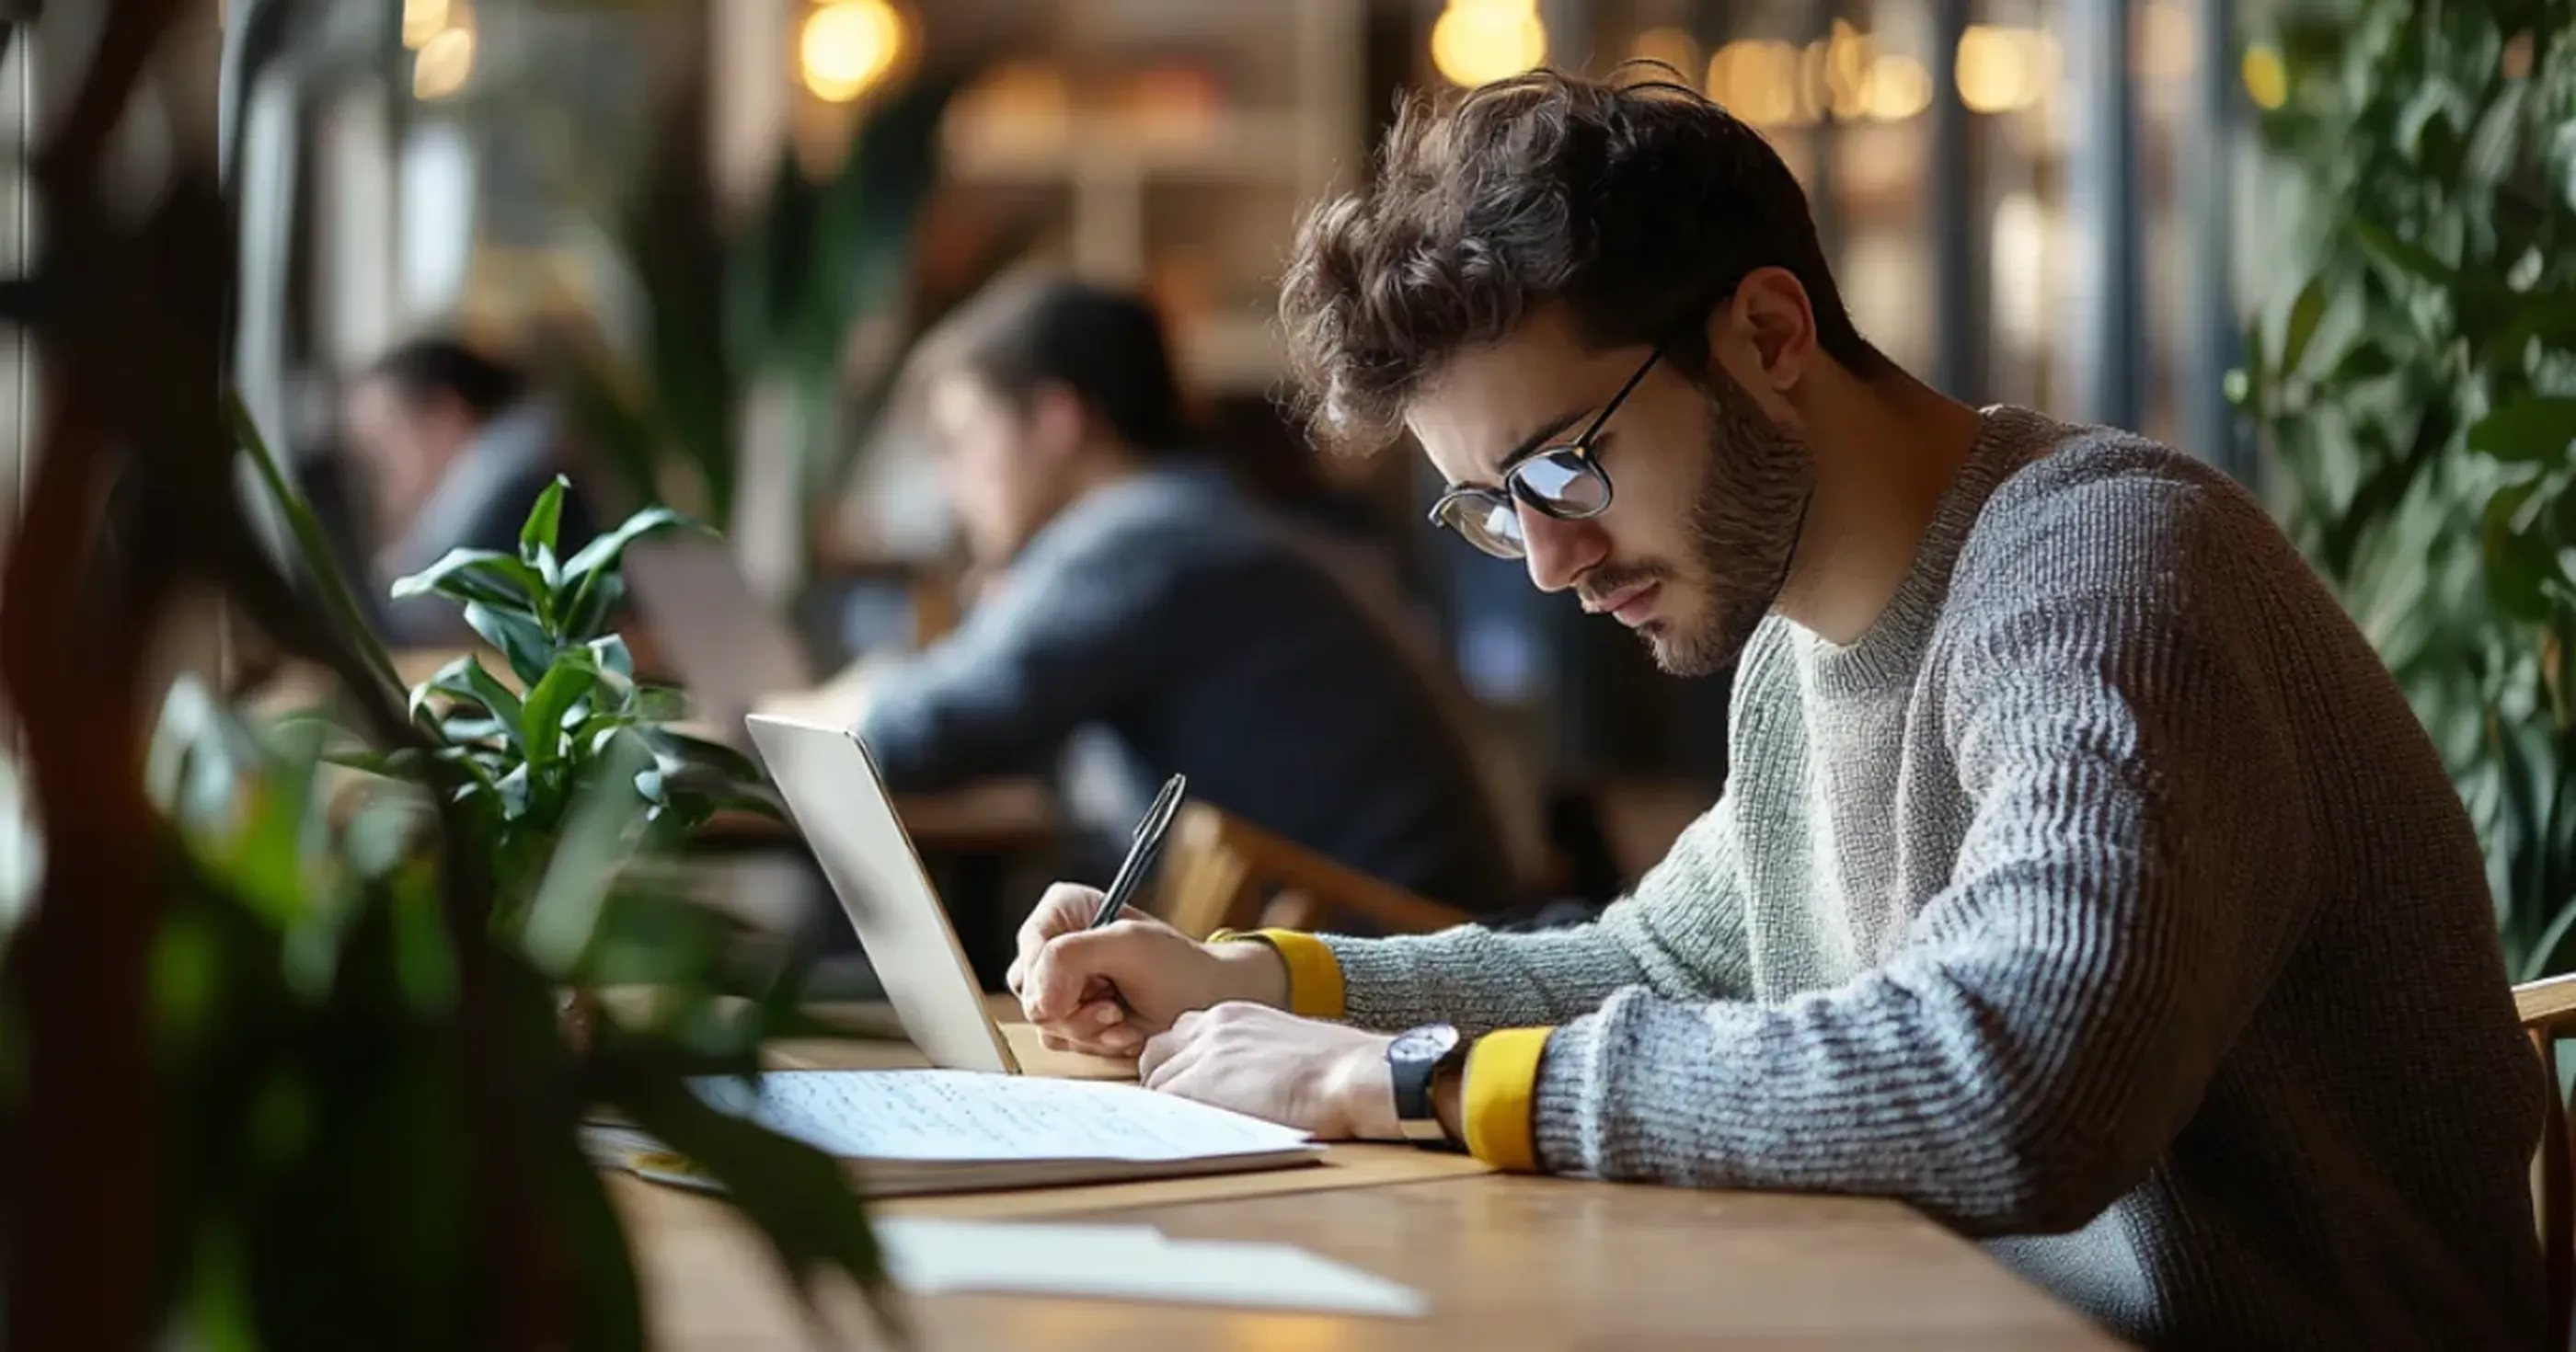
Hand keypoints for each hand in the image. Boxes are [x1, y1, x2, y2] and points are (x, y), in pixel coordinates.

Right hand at [1007, 882, 1287, 1055]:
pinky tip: (1124, 1031)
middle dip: (1077, 1011)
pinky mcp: (1070, 1017)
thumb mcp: (1128, 946)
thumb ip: (1070, 958)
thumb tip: (1036, 1002)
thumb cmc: (1178, 967)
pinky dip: (1097, 1042)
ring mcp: (1060, 985)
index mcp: (1064, 911)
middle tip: (1114, 1008)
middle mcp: (1054, 946)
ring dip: (1091, 1030)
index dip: (1052, 980)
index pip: (1032, 948)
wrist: (1206, 1003)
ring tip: (1125, 1018)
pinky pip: (1061, 1041)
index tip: (1090, 994)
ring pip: (1045, 1023)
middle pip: (1032, 993)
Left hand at [1139, 1002, 1398, 1139]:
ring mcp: (1202, 1056)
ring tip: (1192, 1130)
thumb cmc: (1337, 1071)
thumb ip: (1254, 1055)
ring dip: (1169, 1107)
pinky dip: (1170, 1124)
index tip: (1191, 1087)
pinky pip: (1162, 1107)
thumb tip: (1243, 1082)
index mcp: (1233, 1015)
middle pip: (1157, 1055)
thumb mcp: (1287, 1046)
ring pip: (1156, 1084)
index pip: (1180, 1036)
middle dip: (1164, 1083)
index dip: (1181, 1066)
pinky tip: (1192, 1138)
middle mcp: (1211, 1028)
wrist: (1349, 1076)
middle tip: (1183, 1112)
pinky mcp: (1198, 1087)